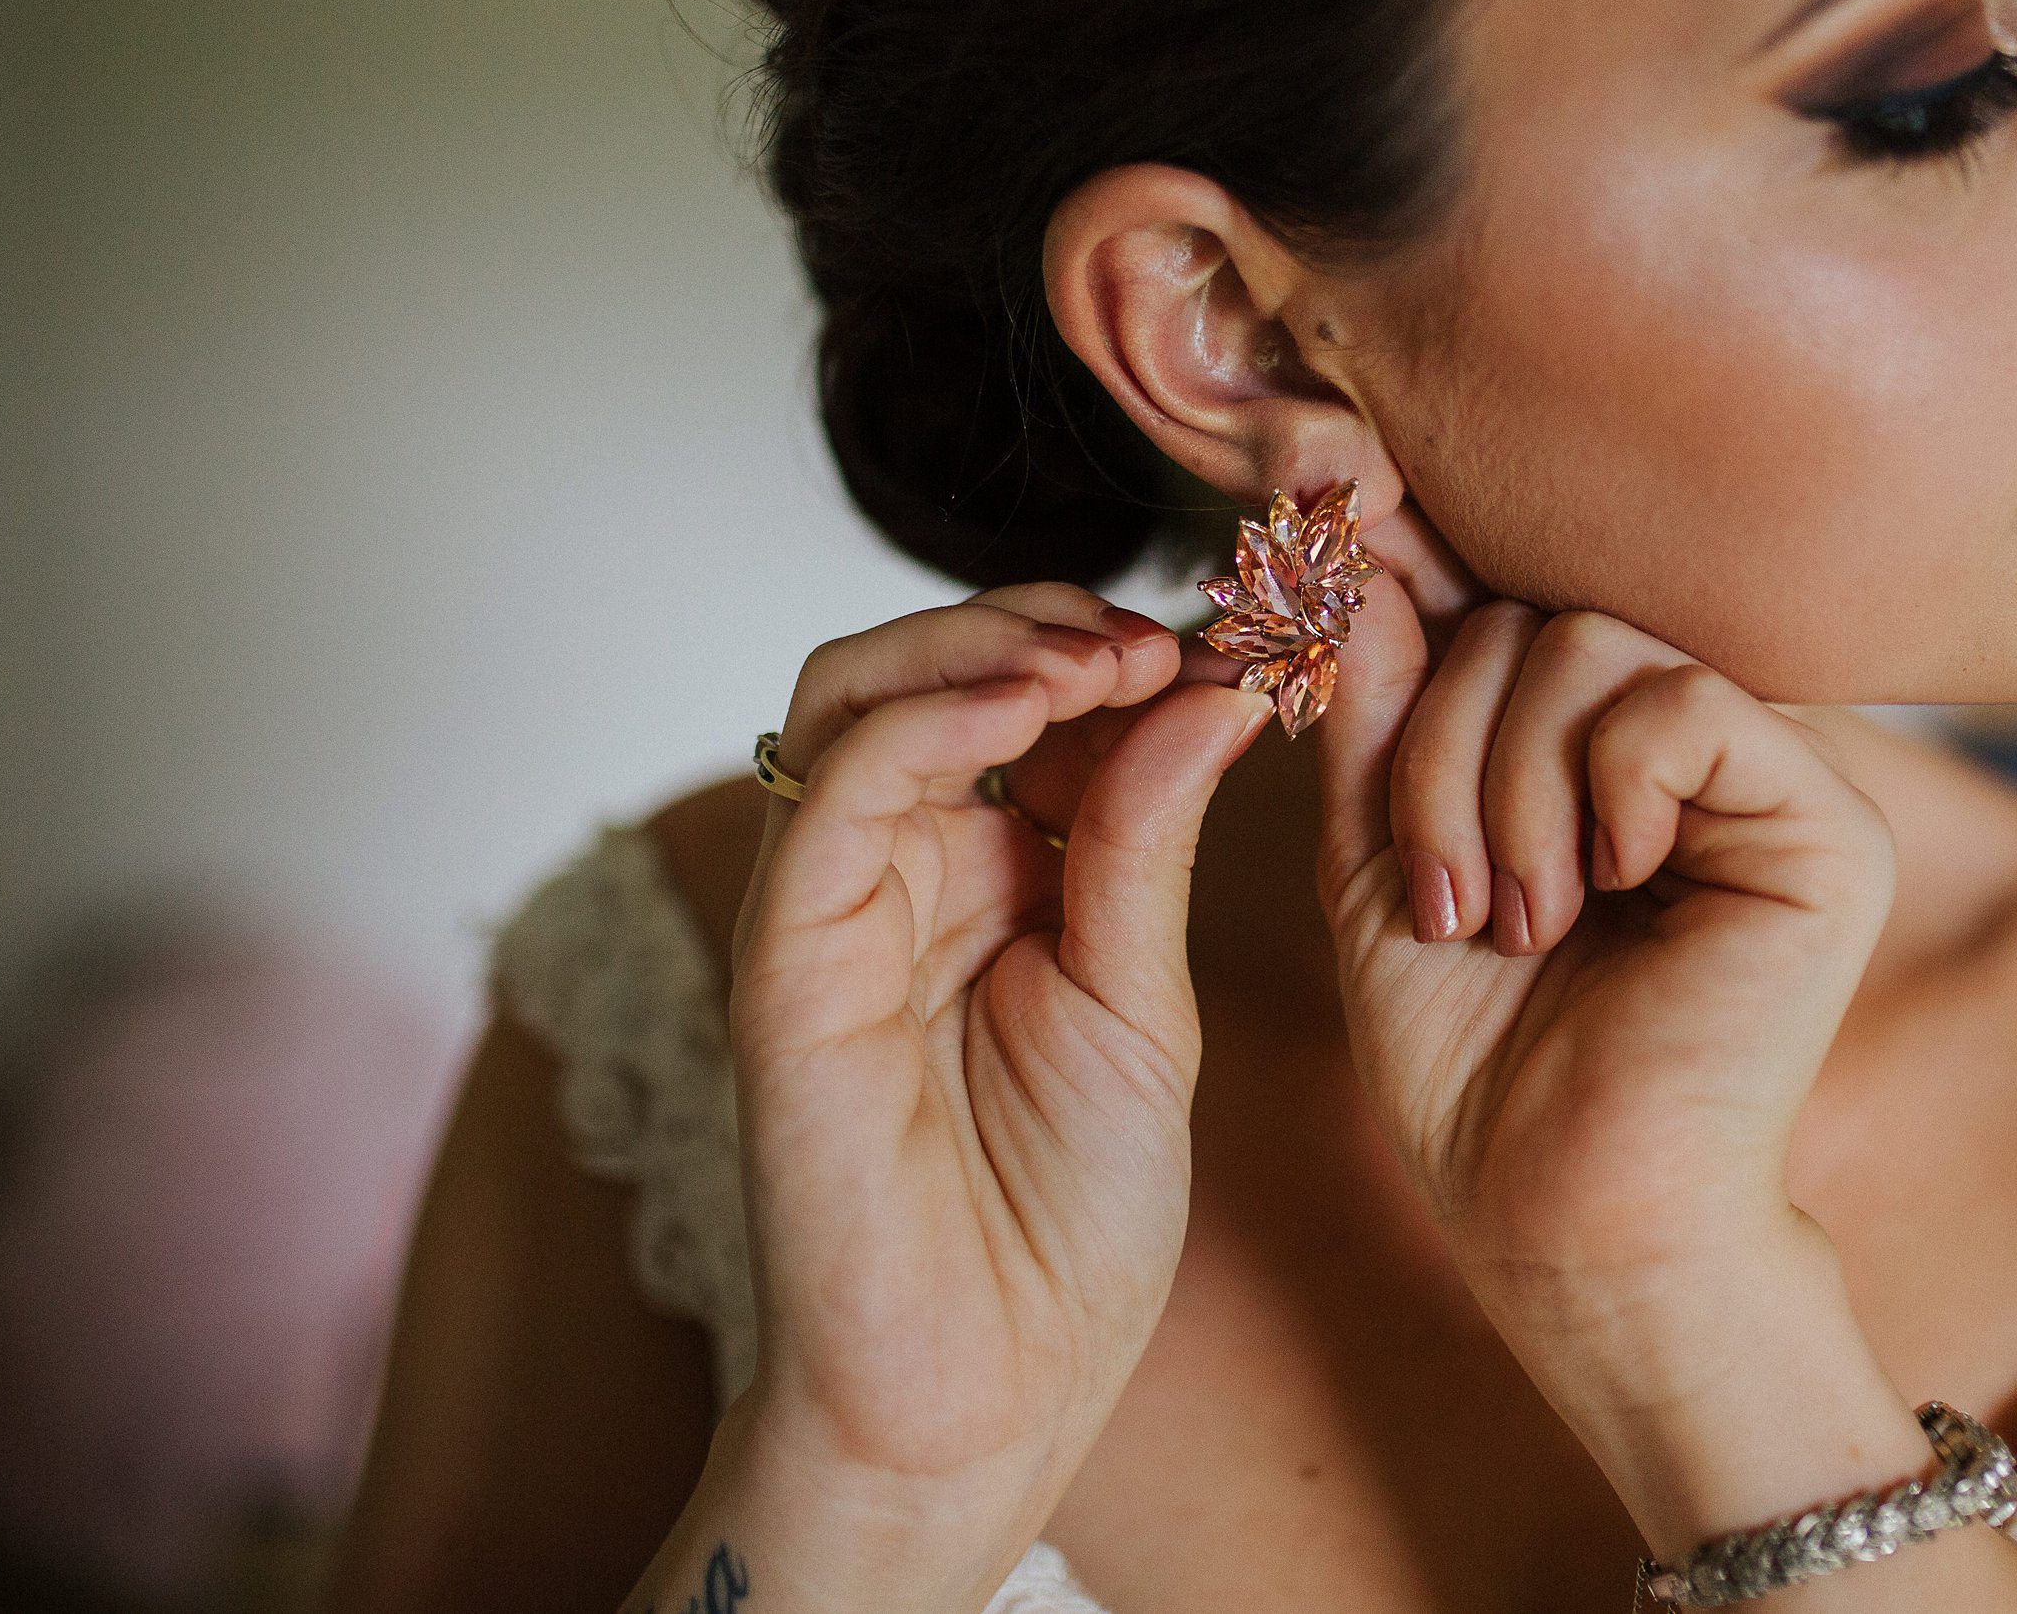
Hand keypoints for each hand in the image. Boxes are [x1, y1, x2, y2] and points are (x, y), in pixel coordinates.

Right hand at [725, 582, 1271, 1567]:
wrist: (991, 1391)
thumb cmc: (1065, 1222)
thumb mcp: (1141, 1001)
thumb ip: (1149, 839)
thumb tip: (1205, 685)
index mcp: (995, 874)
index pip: (1026, 701)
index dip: (1117, 650)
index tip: (1229, 642)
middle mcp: (903, 870)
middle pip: (929, 670)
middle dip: (1044, 624)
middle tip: (1156, 637)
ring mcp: (836, 905)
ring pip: (857, 696)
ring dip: (978, 643)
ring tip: (1098, 657)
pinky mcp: (787, 957)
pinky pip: (833, 795)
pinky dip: (925, 718)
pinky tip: (1028, 704)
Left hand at [1309, 505, 1897, 1426]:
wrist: (1559, 1210)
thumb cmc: (1472, 1061)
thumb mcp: (1379, 857)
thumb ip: (1379, 709)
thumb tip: (1356, 556)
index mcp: (1593, 750)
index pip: (1500, 609)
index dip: (1416, 597)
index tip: (1327, 577)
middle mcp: (1689, 747)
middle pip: (1532, 619)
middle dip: (1442, 752)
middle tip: (1450, 900)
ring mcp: (1767, 779)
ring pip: (1592, 646)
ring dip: (1507, 787)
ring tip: (1519, 918)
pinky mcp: (1829, 825)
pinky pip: (1682, 704)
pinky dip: (1603, 791)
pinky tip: (1606, 892)